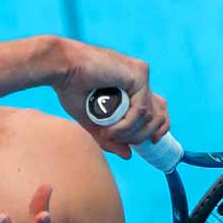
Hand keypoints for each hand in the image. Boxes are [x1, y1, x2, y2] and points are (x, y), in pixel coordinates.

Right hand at [51, 39, 169, 159]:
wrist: (61, 67)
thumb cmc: (71, 88)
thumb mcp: (92, 121)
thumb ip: (110, 138)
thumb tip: (129, 155)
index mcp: (132, 87)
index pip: (158, 109)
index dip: (159, 128)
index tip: (151, 142)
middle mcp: (140, 80)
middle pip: (161, 114)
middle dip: (144, 135)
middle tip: (122, 141)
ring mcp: (141, 76)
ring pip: (150, 116)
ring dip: (130, 133)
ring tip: (109, 134)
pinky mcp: (139, 75)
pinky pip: (140, 111)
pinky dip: (126, 125)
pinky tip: (110, 129)